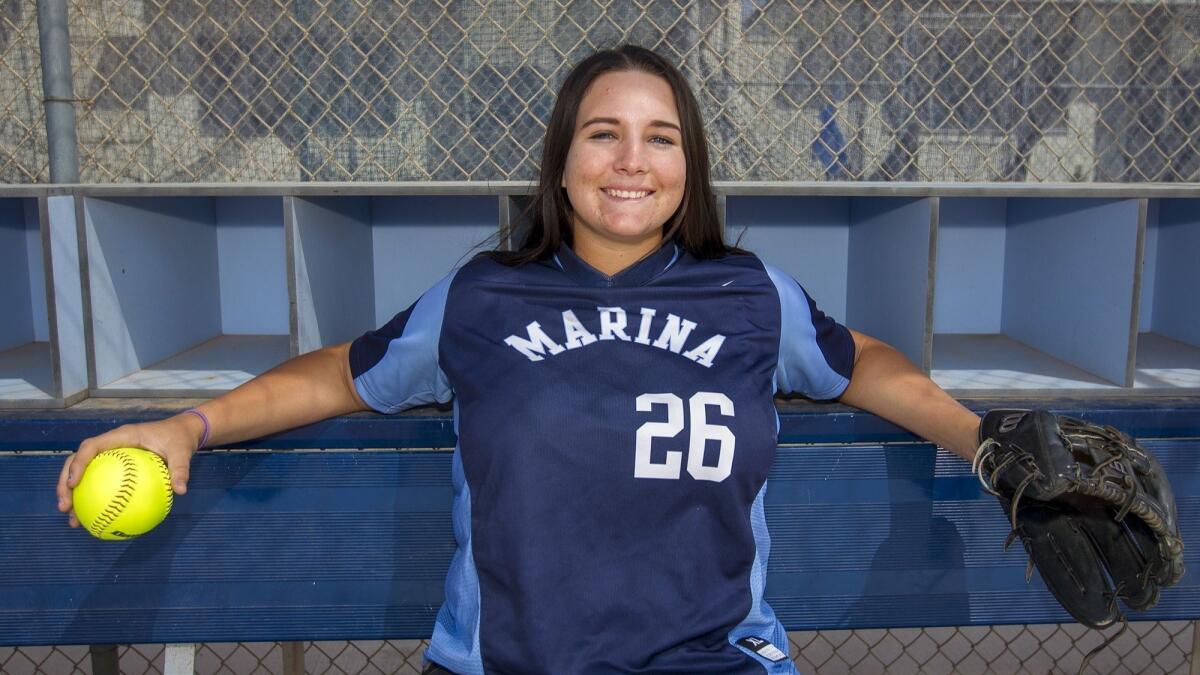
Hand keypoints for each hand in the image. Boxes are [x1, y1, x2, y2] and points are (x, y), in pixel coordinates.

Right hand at [55, 413, 203, 527]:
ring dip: (72, 493)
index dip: (78, 464)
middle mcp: (111, 443)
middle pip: (76, 460)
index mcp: (122, 436)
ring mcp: (110, 454)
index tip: (74, 484)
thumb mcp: (183, 452)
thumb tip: (180, 490)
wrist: (182, 431)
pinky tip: (94, 519)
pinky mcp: (114, 464)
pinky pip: (98, 480)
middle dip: (65, 483)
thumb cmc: (180, 439)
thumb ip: (180, 469)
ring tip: (72, 518)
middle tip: (65, 506)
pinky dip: (91, 497)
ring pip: (82, 472)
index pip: (91, 446)